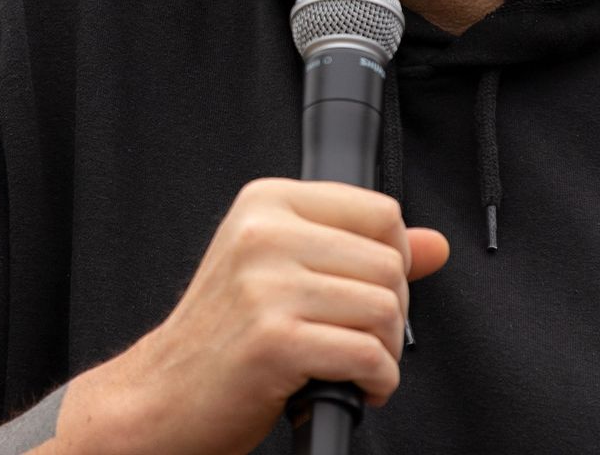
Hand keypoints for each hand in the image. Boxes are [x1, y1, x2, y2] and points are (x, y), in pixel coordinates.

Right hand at [44, 178, 449, 454]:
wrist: (163, 395)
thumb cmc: (221, 336)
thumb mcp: (283, 271)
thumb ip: (360, 250)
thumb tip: (436, 245)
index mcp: (266, 204)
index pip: (380, 212)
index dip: (392, 259)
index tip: (365, 290)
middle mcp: (264, 234)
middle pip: (391, 264)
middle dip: (390, 314)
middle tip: (354, 338)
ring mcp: (266, 286)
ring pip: (385, 309)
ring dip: (383, 353)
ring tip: (348, 363)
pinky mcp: (274, 340)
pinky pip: (368, 355)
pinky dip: (375, 382)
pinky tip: (349, 386)